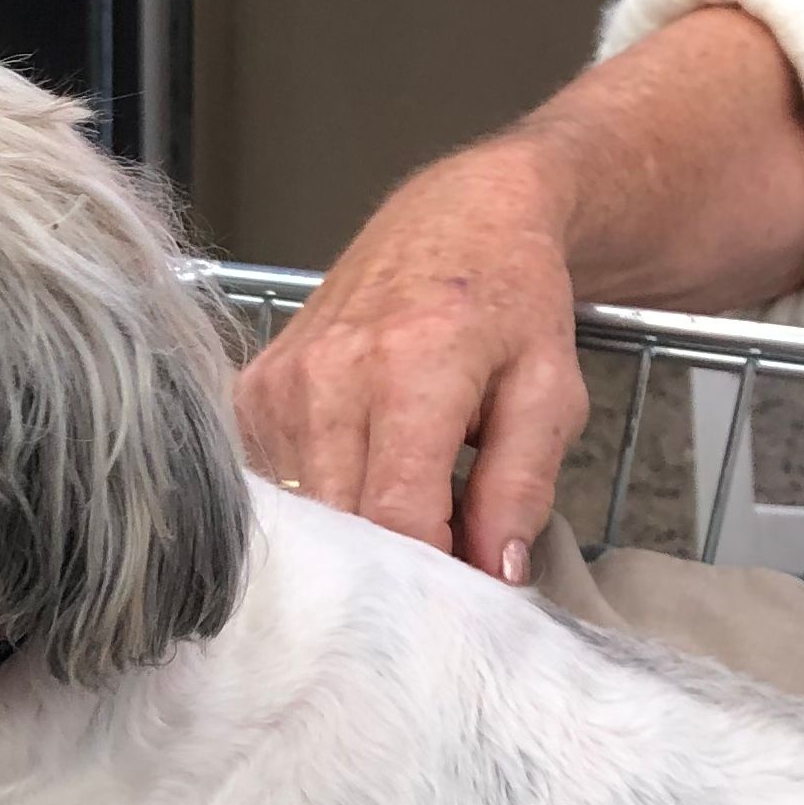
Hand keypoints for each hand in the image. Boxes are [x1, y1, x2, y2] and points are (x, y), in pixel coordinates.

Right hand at [235, 140, 589, 576]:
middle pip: (343, 525)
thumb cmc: (513, 301)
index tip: (465, 588)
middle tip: (443, 557)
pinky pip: (277, 484)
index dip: (433, 574)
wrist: (459, 216)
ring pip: (306, 512)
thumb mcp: (551, 392)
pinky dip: (321, 498)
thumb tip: (495, 577)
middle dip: (393, 562)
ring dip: (354, 529)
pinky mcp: (252, 390)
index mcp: (411, 370)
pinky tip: (362, 473)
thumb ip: (522, 487)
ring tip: (406, 502)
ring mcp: (279, 382)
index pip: (397, 519)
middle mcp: (329, 374)